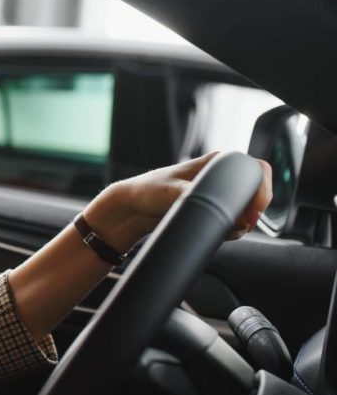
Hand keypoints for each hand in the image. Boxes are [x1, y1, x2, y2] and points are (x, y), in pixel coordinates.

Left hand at [114, 150, 273, 242]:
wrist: (133, 208)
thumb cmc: (148, 192)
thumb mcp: (174, 193)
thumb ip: (202, 200)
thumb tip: (228, 213)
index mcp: (216, 162)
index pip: (257, 170)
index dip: (261, 192)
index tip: (251, 213)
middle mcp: (221, 175)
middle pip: (256, 193)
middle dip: (252, 213)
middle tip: (238, 226)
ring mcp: (218, 192)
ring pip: (247, 210)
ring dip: (241, 224)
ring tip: (222, 230)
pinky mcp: (212, 208)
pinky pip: (233, 220)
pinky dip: (231, 230)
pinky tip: (217, 233)